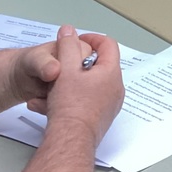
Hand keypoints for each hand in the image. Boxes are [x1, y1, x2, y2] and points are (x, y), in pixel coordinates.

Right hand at [40, 27, 123, 146]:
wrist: (70, 140)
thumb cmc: (70, 106)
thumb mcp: (66, 68)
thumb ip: (68, 46)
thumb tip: (69, 31)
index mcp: (112, 73)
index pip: (108, 44)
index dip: (91, 38)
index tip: (75, 41)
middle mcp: (116, 89)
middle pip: (100, 64)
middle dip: (79, 61)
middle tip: (64, 63)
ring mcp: (110, 105)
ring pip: (92, 83)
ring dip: (74, 80)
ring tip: (56, 85)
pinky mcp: (101, 118)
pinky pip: (90, 99)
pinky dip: (74, 95)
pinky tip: (56, 102)